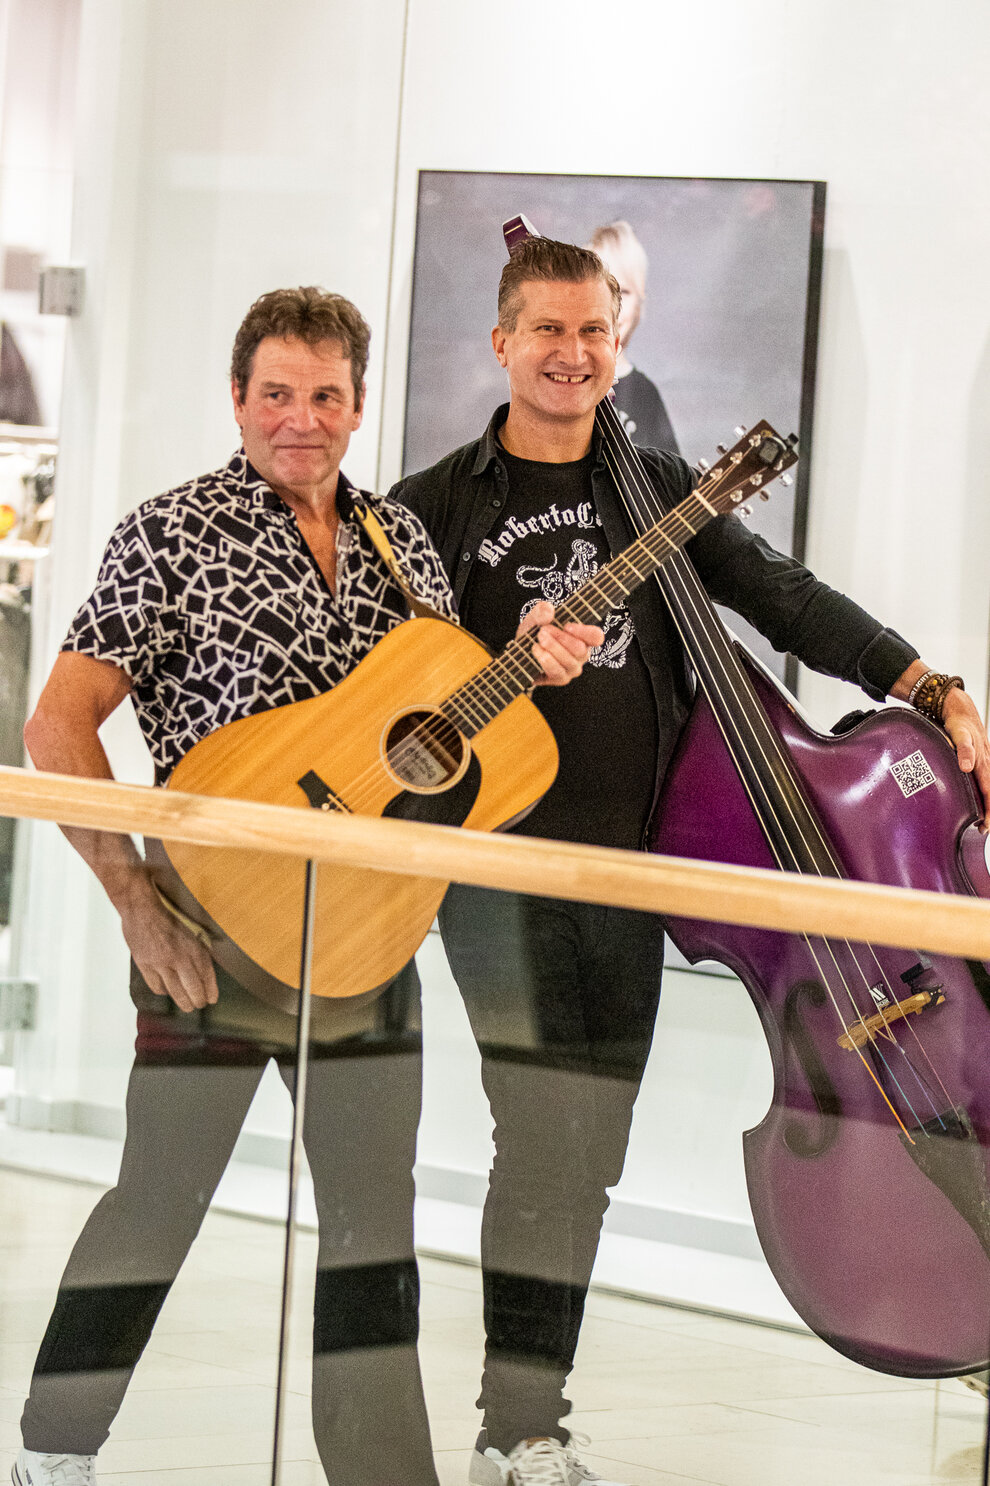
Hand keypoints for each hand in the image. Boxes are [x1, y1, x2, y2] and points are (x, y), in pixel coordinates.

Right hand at [118, 874, 218, 1010]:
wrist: (141, 907)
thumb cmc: (166, 915)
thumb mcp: (190, 929)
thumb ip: (196, 948)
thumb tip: (204, 968)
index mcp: (193, 947)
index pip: (207, 976)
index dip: (210, 990)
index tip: (212, 999)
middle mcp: (179, 957)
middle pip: (192, 988)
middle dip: (198, 1000)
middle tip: (199, 1004)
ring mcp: (161, 963)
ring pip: (175, 991)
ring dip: (183, 1001)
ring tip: (186, 1006)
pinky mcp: (145, 965)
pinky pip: (156, 986)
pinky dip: (163, 991)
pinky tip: (166, 991)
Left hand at [516, 601, 603, 686]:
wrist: (522, 651)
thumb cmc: (536, 632)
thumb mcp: (536, 618)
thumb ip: (542, 611)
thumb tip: (548, 610)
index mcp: (583, 637)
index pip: (596, 637)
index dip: (585, 632)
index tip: (567, 626)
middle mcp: (582, 654)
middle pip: (580, 649)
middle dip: (560, 638)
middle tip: (543, 630)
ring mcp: (573, 668)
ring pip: (569, 661)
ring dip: (552, 648)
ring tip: (539, 638)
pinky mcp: (561, 679)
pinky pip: (557, 672)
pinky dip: (546, 660)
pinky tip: (536, 650)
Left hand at [940, 687, 989, 831]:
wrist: (961, 709)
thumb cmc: (959, 723)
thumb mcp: (959, 734)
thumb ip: (963, 750)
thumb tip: (966, 767)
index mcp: (982, 762)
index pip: (988, 791)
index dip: (989, 810)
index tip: (986, 825)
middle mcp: (987, 763)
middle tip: (985, 829)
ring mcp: (985, 761)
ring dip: (989, 803)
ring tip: (985, 820)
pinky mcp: (981, 758)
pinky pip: (987, 779)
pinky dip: (986, 791)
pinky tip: (982, 798)